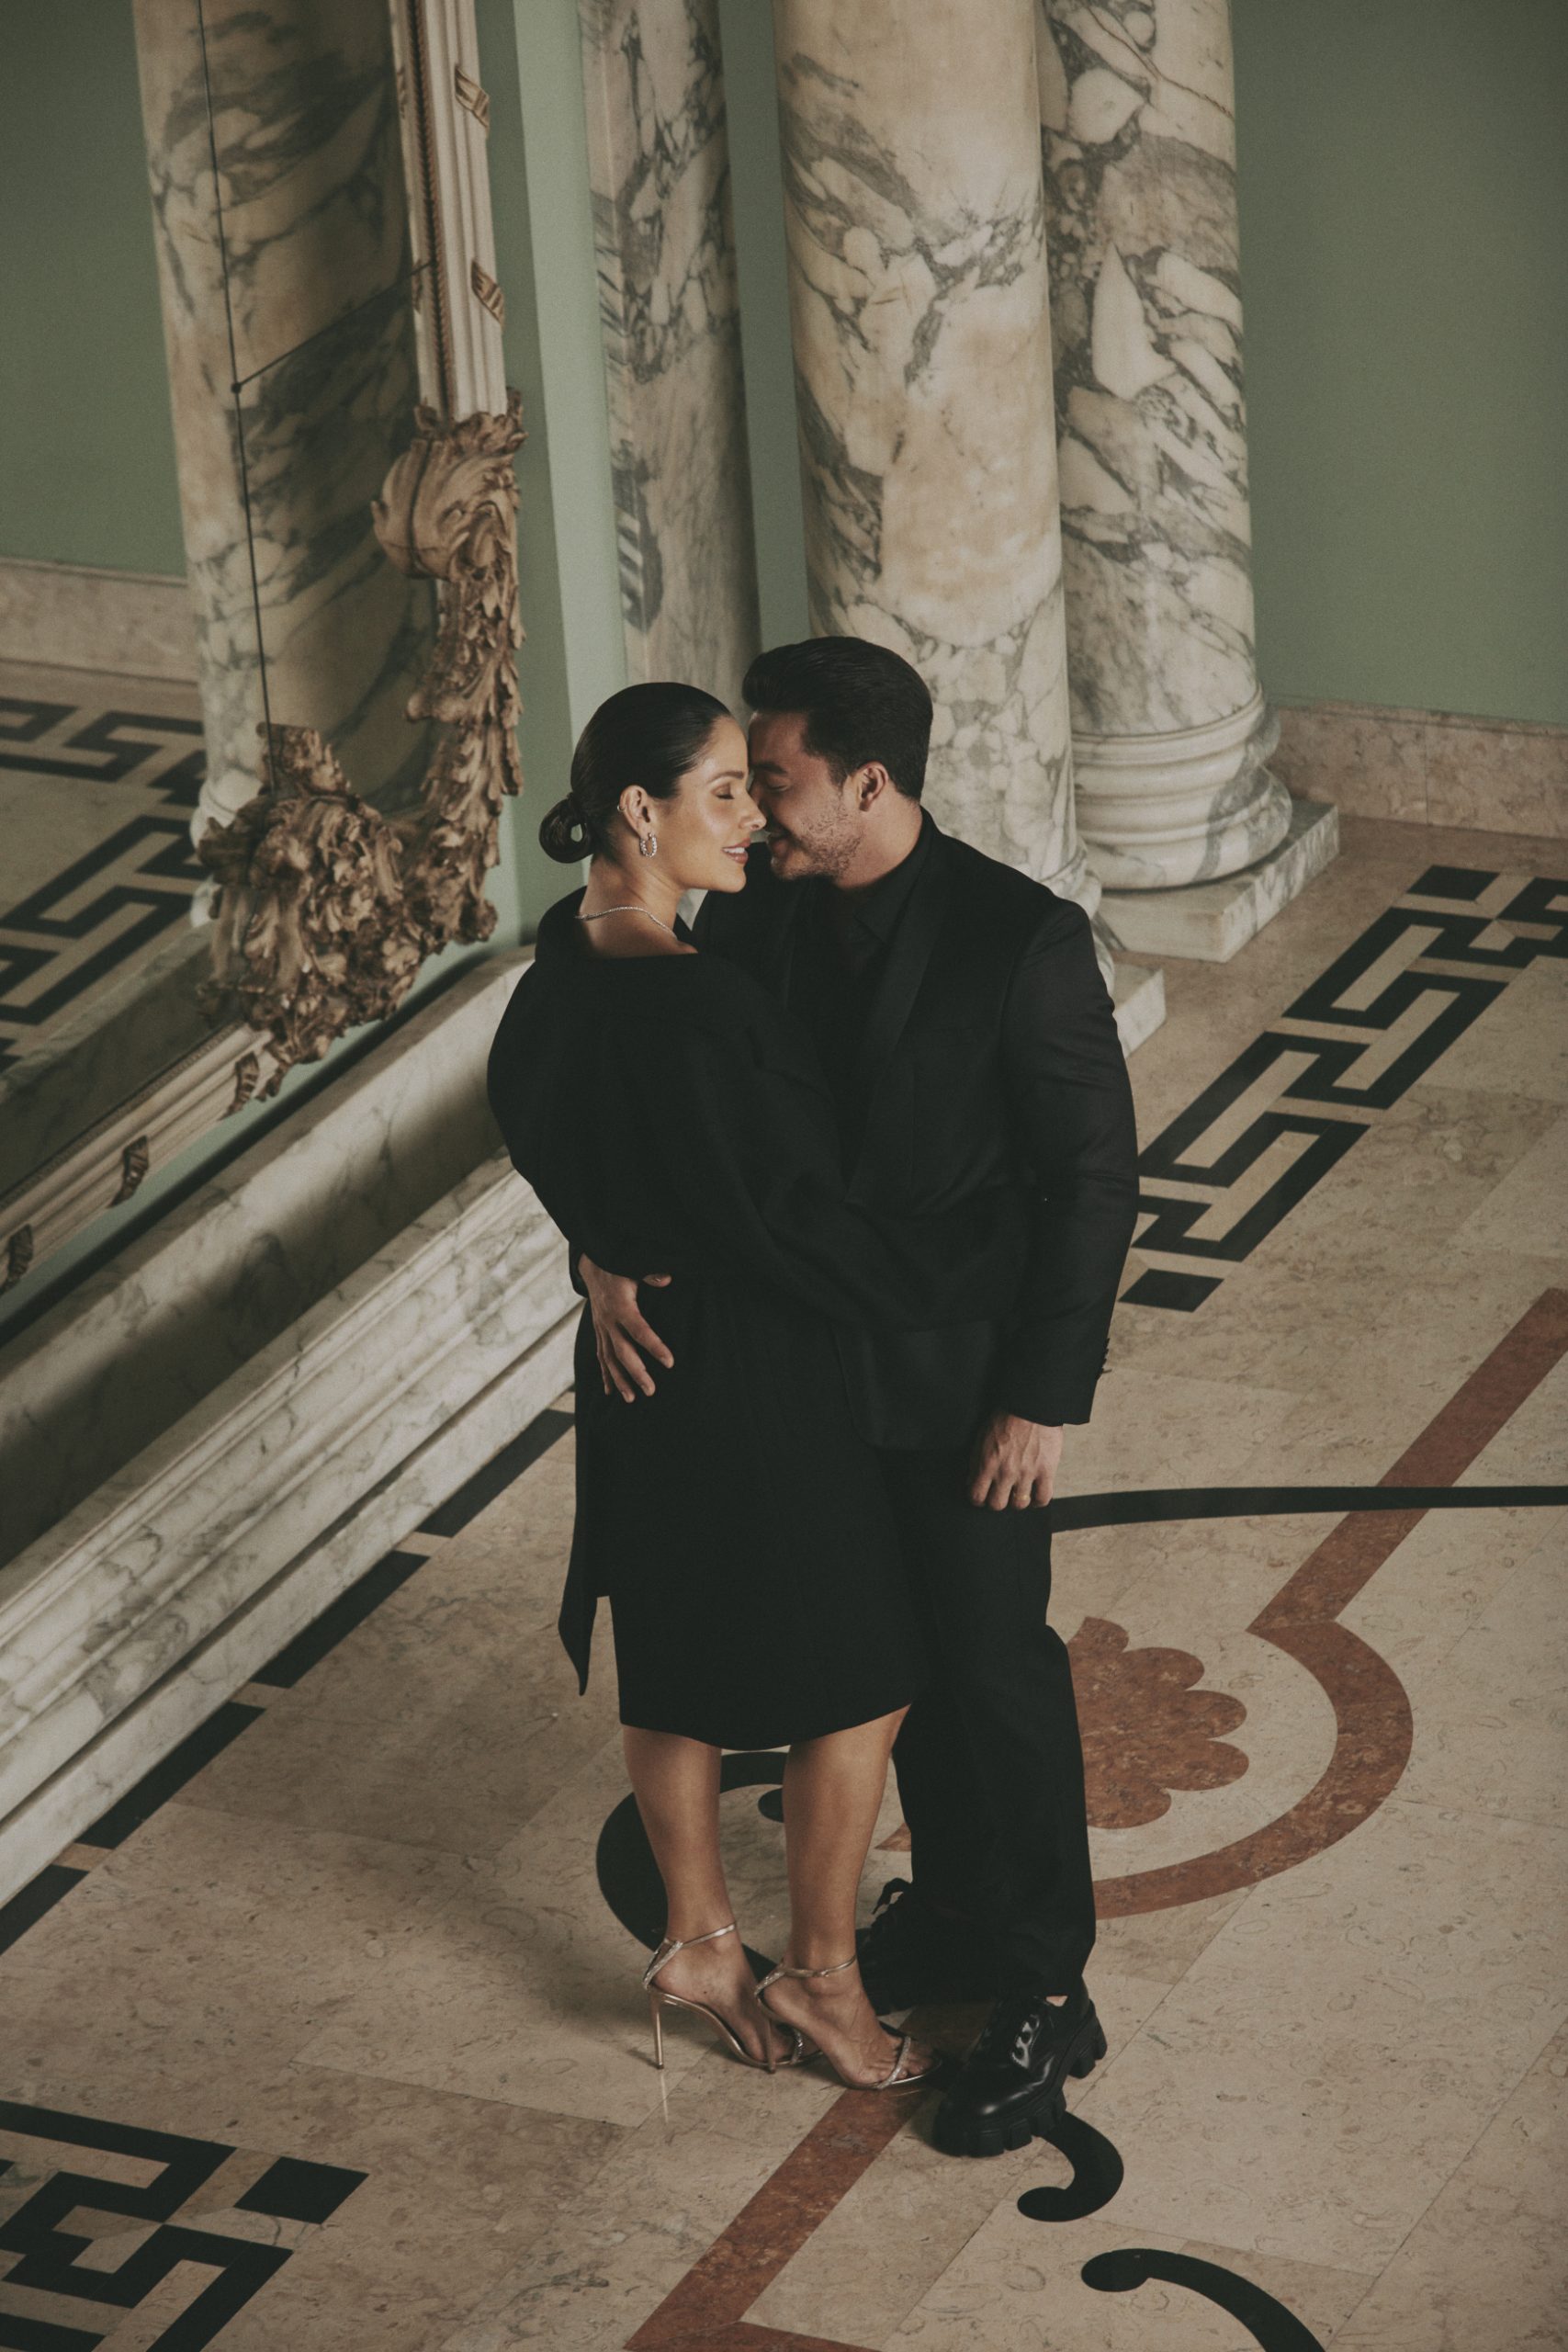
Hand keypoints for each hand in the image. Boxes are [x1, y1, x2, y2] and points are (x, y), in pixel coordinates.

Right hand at [580, 1253, 673, 1400]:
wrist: (593, 1265)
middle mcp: (608, 1321)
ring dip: (619, 1380)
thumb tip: (666, 1279)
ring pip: (609, 1359)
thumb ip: (650, 1275)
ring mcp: (601, 1328)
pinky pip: (600, 1356)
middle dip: (636, 1373)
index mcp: (621, 1306)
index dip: (654, 1346)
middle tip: (651, 1391)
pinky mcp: (598, 1331)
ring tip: (631, 1399)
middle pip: (622, 1351)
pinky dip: (605, 1374)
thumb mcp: (633, 1266)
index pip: (639, 1330)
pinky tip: (610, 1391)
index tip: (670, 1362)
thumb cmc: (619, 1267)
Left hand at [966, 1411, 1062, 1510]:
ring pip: (1019, 1505)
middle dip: (995, 1501)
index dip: (977, 1498)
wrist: (1030, 1405)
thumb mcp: (981, 1438)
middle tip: (999, 1493)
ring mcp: (1027, 1473)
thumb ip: (975, 1463)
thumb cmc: (1005, 1419)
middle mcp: (1006, 1472)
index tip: (981, 1494)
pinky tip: (1034, 1494)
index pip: (976, 1497)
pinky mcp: (1046, 1471)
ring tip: (1017, 1492)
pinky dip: (1038, 1501)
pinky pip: (1043, 1498)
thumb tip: (970, 1482)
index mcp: (987, 1464)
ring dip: (1016, 1500)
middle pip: (997, 1505)